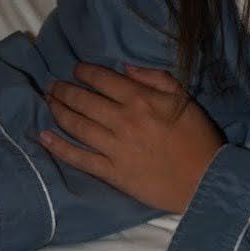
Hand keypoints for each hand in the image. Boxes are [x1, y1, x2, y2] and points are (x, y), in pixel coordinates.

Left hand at [41, 64, 222, 214]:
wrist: (205, 181)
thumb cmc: (198, 138)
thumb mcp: (182, 98)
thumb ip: (154, 78)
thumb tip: (125, 68)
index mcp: (139, 99)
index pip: (101, 79)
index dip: (84, 72)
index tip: (75, 70)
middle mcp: (122, 120)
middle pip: (83, 100)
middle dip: (64, 90)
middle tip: (52, 86)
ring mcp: (115, 148)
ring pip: (77, 125)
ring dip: (58, 111)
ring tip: (48, 103)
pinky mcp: (114, 173)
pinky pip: (80, 158)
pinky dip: (60, 147)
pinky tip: (44, 137)